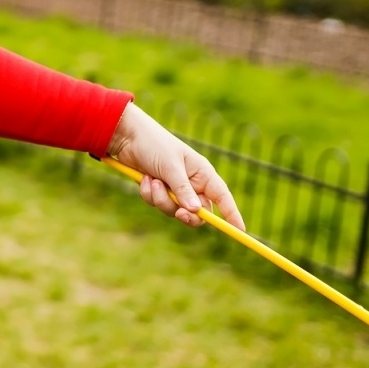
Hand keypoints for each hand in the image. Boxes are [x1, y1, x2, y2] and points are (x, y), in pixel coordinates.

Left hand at [108, 103, 245, 229]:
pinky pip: (157, 204)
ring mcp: (174, 188)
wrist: (128, 137)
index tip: (240, 230)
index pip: (222, 197)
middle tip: (179, 212)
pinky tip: (144, 179)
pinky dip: (150, 195)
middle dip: (186, 214)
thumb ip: (182, 190)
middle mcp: (191, 182)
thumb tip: (196, 211)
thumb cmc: (155, 145)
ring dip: (161, 199)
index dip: (232, 214)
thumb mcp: (171, 167)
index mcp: (202, 173)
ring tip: (153, 180)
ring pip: (173, 210)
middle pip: (197, 212)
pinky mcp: (159, 191)